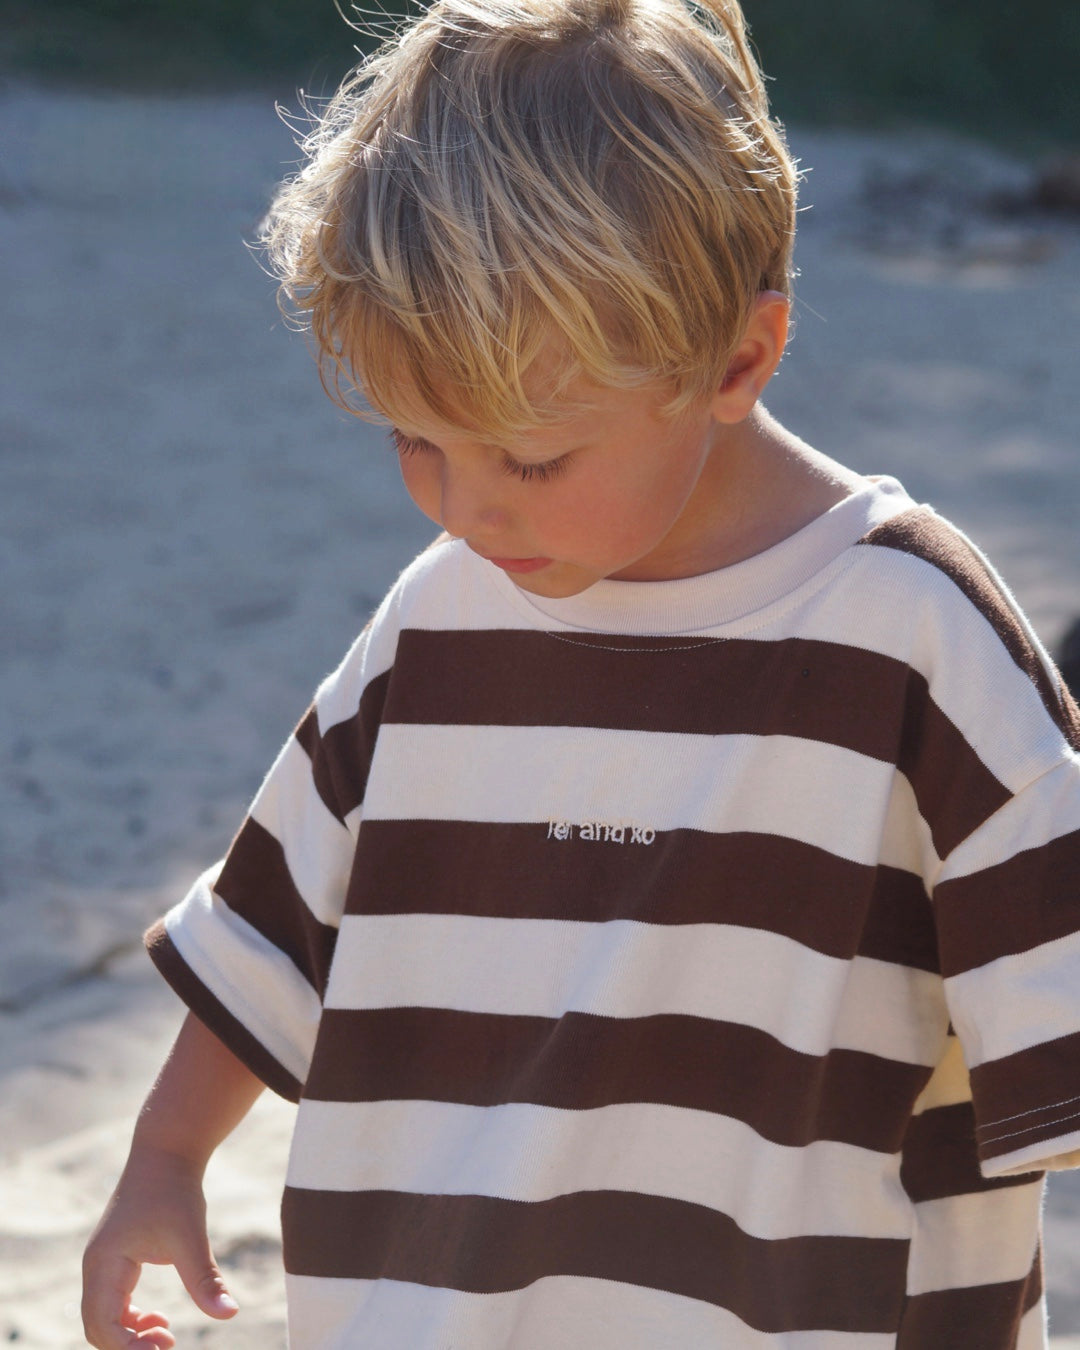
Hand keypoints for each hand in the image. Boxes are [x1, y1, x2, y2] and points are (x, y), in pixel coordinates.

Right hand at [81, 1145, 238, 1348]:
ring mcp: (102, 1264)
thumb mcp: (190, 1236)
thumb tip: (230, 1314)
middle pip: (97, 1328)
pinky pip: (112, 1304)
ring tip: (167, 1333)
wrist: (167, 1152)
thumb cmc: (175, 1190)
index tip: (167, 1346)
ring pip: (103, 1319)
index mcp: (104, 1264)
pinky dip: (131, 1320)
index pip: (103, 1324)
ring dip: (130, 1335)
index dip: (130, 1348)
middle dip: (129, 1346)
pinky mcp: (114, 1260)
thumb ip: (205, 1279)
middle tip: (170, 1343)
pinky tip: (160, 1319)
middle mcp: (95, 1267)